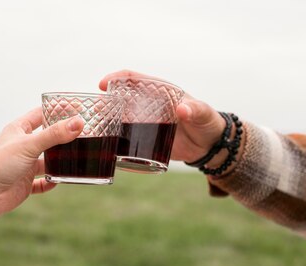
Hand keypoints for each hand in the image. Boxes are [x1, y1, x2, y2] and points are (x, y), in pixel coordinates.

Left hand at [0, 107, 82, 221]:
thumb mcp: (29, 145)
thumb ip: (54, 134)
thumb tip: (79, 123)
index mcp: (18, 130)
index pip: (40, 114)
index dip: (57, 110)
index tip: (77, 107)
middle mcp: (22, 146)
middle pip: (48, 137)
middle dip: (64, 136)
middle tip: (84, 133)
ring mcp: (24, 165)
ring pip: (48, 160)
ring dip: (61, 160)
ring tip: (79, 157)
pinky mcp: (25, 183)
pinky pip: (44, 182)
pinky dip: (52, 181)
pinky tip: (60, 180)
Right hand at [99, 70, 225, 162]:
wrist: (210, 147)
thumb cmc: (208, 123)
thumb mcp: (204, 114)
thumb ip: (195, 110)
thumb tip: (182, 109)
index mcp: (160, 90)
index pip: (134, 78)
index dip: (116, 78)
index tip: (102, 84)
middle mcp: (149, 104)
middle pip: (122, 98)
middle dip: (106, 101)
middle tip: (95, 110)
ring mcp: (146, 122)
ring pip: (121, 118)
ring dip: (107, 121)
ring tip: (96, 128)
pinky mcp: (146, 139)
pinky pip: (127, 138)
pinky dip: (116, 141)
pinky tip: (106, 146)